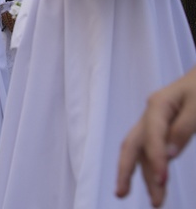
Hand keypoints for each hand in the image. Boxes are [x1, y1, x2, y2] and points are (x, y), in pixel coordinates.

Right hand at [116, 66, 195, 206]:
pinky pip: (151, 148)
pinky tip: (156, 180)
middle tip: (121, 194)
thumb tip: (168, 154)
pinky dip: (151, 166)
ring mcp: (154, 120)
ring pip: (141, 149)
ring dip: (144, 175)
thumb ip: (182, 128)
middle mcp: (150, 113)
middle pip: (132, 144)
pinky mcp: (161, 126)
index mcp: (157, 104)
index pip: (151, 136)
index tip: (163, 182)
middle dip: (125, 170)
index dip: (155, 160)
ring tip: (155, 202)